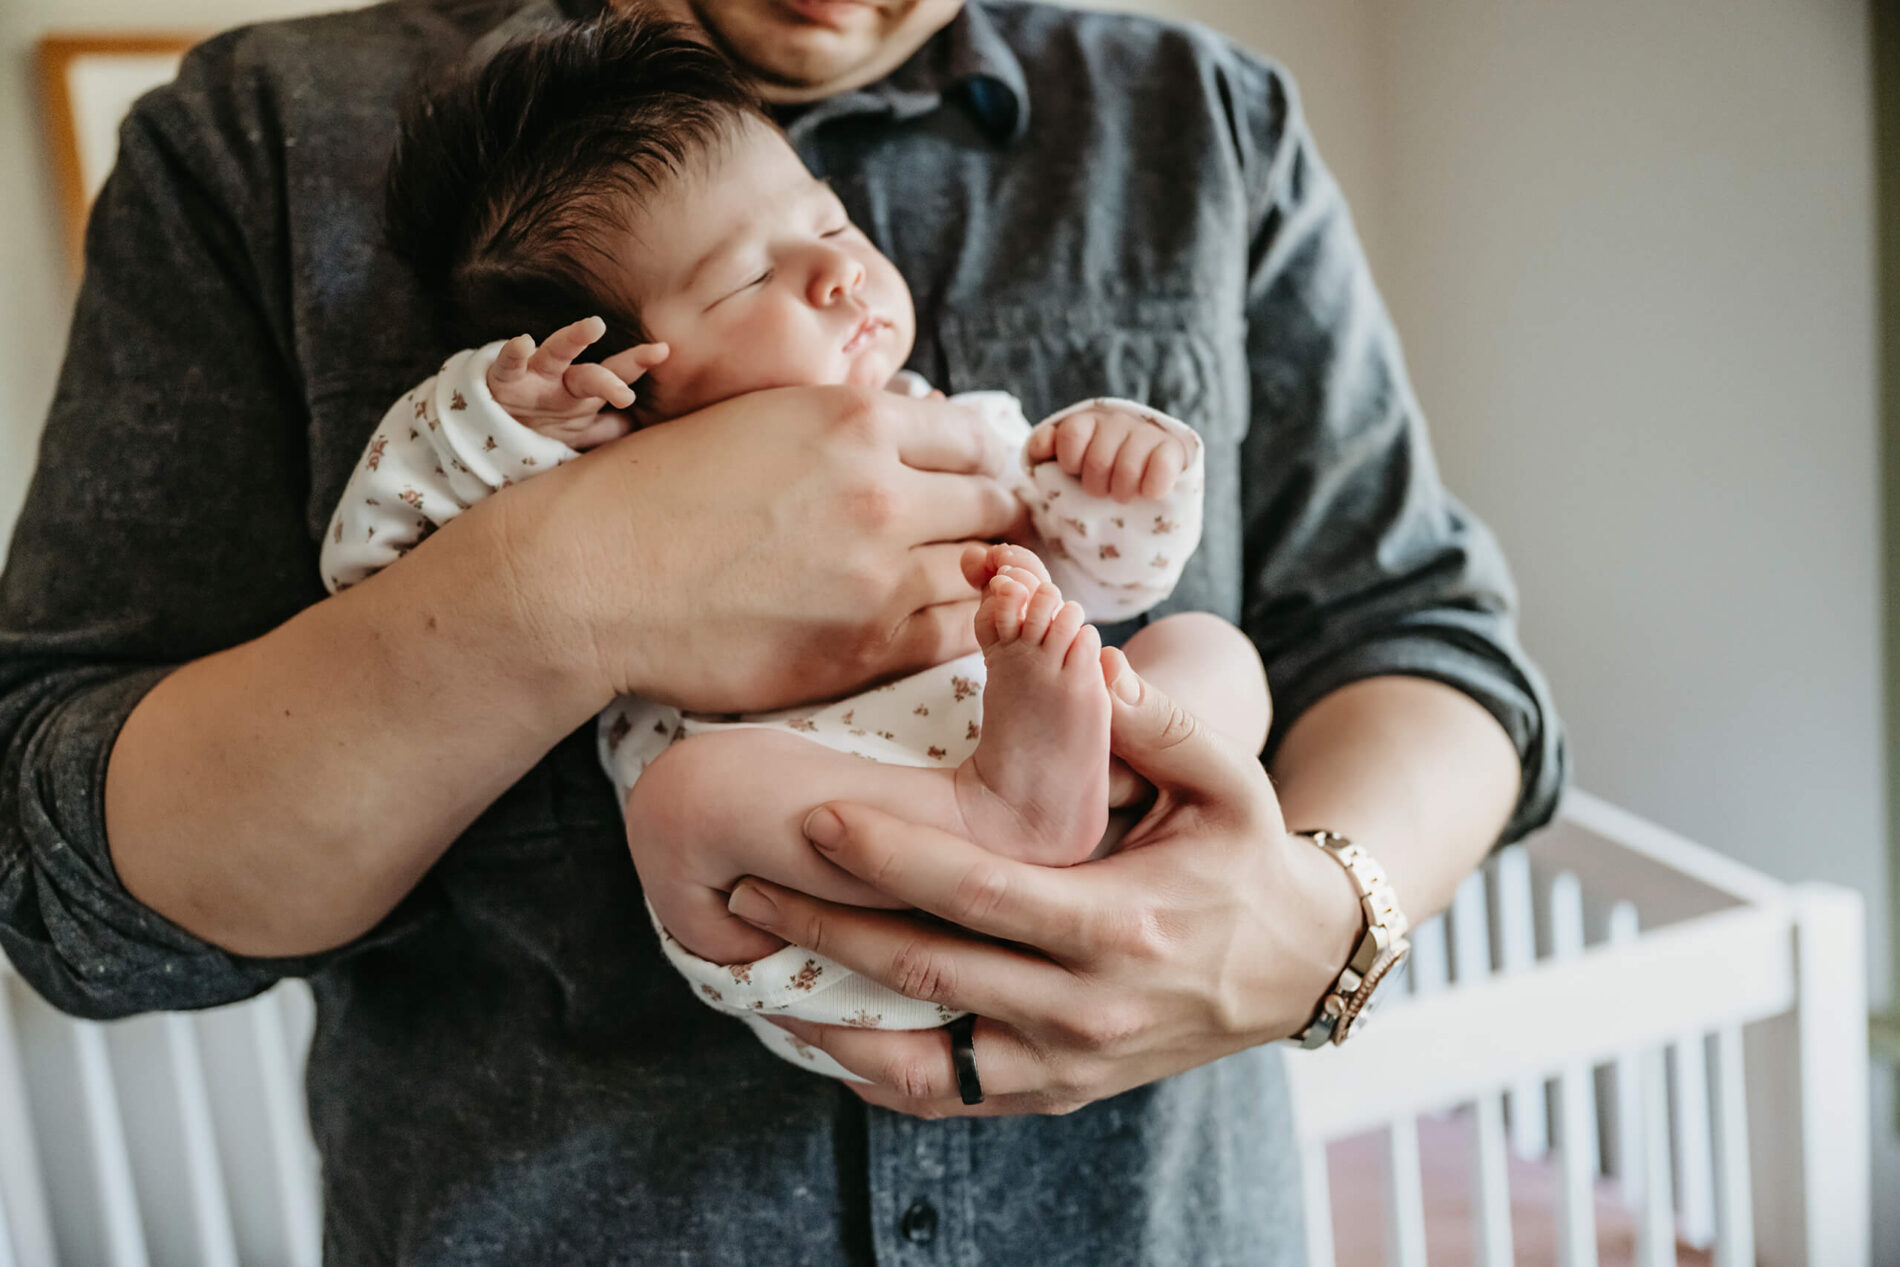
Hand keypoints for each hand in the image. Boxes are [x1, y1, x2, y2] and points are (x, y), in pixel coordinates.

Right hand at [486, 316, 668, 448]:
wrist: (492, 426)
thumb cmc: (543, 423)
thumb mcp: (578, 432)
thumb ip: (609, 430)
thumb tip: (642, 429)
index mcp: (584, 392)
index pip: (616, 374)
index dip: (638, 363)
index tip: (663, 350)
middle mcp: (563, 379)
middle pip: (593, 371)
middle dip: (618, 368)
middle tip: (646, 357)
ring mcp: (534, 376)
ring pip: (555, 354)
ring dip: (574, 339)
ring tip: (595, 326)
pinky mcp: (504, 380)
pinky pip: (509, 365)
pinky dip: (514, 353)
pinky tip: (523, 342)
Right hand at [491, 384, 1026, 713]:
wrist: (590, 579)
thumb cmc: (656, 493)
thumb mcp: (757, 417)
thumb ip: (841, 427)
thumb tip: (914, 428)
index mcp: (854, 422)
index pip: (972, 436)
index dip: (974, 463)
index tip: (967, 485)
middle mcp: (881, 493)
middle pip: (994, 503)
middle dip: (991, 518)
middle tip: (977, 538)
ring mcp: (879, 576)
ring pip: (988, 571)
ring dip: (984, 577)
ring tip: (966, 585)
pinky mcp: (866, 648)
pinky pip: (961, 634)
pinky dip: (966, 627)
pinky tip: (944, 623)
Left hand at [721, 651, 1363, 1116]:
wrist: (1298, 969)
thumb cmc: (1249, 857)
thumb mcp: (1230, 778)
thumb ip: (1156, 721)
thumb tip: (1089, 658)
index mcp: (1122, 923)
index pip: (982, 893)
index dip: (891, 859)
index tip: (815, 820)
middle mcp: (1090, 1008)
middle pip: (932, 974)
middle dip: (828, 929)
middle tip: (746, 885)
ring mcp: (1070, 1064)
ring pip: (924, 1062)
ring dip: (830, 1020)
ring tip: (756, 967)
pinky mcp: (1059, 1093)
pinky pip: (950, 1097)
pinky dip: (875, 1073)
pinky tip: (818, 1031)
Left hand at [1024, 404, 1187, 502]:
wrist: (1137, 493)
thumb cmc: (1094, 478)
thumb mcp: (1063, 465)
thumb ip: (1045, 450)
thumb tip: (1044, 443)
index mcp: (1088, 422)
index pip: (1072, 433)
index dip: (1071, 461)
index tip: (1074, 472)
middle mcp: (1118, 421)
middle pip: (1098, 458)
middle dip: (1096, 485)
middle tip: (1102, 491)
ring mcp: (1148, 433)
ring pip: (1128, 466)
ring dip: (1122, 490)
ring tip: (1123, 495)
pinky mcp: (1174, 449)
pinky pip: (1162, 465)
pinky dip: (1152, 486)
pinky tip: (1148, 493)